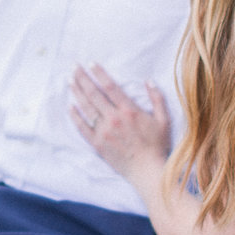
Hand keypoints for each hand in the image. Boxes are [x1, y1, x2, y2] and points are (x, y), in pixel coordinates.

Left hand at [70, 64, 170, 183]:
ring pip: (86, 108)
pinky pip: (83, 128)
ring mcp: (104, 132)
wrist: (148, 171)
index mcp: (129, 110)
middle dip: (83, 78)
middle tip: (74, 66)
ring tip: (70, 80)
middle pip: (94, 94)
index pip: (110, 87)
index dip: (99, 73)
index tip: (91, 63)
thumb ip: (157, 98)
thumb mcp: (164, 120)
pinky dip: (75, 116)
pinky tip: (70, 106)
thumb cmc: (158, 146)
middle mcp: (114, 118)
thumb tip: (148, 81)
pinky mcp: (98, 144)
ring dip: (77, 93)